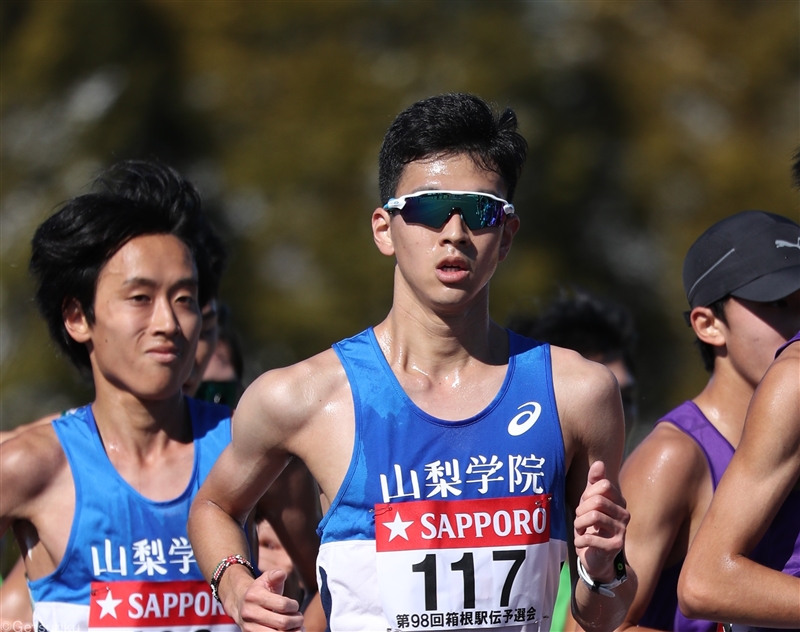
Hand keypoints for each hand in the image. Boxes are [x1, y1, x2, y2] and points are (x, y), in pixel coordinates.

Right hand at [236, 569, 303, 631]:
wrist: (240, 603)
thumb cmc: (259, 591)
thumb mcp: (266, 579)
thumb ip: (275, 575)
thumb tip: (281, 574)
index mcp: (254, 596)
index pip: (283, 605)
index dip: (294, 606)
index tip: (295, 605)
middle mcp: (250, 613)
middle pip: (282, 622)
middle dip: (296, 620)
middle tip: (299, 617)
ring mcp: (249, 627)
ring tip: (297, 626)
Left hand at [573, 461, 628, 583]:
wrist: (597, 558)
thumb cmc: (592, 526)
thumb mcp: (589, 502)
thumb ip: (594, 483)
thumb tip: (599, 463)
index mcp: (619, 501)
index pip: (604, 485)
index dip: (587, 493)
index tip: (584, 504)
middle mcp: (624, 514)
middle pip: (597, 500)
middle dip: (581, 510)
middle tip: (579, 520)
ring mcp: (622, 531)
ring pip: (594, 516)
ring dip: (579, 525)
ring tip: (579, 531)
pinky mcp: (615, 547)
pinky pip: (591, 537)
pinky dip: (580, 540)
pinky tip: (581, 542)